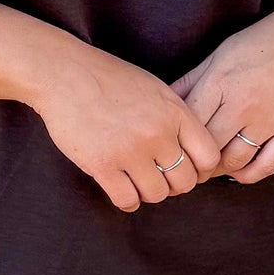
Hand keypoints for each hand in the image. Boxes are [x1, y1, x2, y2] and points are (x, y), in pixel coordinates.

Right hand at [28, 40, 222, 212]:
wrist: (64, 74)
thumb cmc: (108, 79)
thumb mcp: (154, 89)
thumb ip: (176, 118)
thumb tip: (191, 150)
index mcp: (174, 112)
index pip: (209, 156)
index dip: (200, 169)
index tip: (185, 168)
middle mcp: (157, 133)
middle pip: (185, 181)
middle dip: (173, 184)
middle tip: (158, 177)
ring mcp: (130, 151)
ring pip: (157, 194)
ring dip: (148, 192)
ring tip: (136, 180)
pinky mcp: (102, 165)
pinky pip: (127, 200)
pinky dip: (126, 200)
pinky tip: (120, 188)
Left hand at [172, 0, 273, 183]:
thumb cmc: (261, 42)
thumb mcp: (219, 54)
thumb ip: (190, 82)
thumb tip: (161, 103)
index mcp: (221, 82)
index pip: (189, 124)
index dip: (176, 140)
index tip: (170, 148)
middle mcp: (244, 104)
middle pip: (209, 147)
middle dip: (193, 161)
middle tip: (185, 165)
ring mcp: (270, 119)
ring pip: (235, 161)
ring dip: (218, 170)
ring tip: (209, 168)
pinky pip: (267, 165)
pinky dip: (249, 175)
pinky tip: (238, 171)